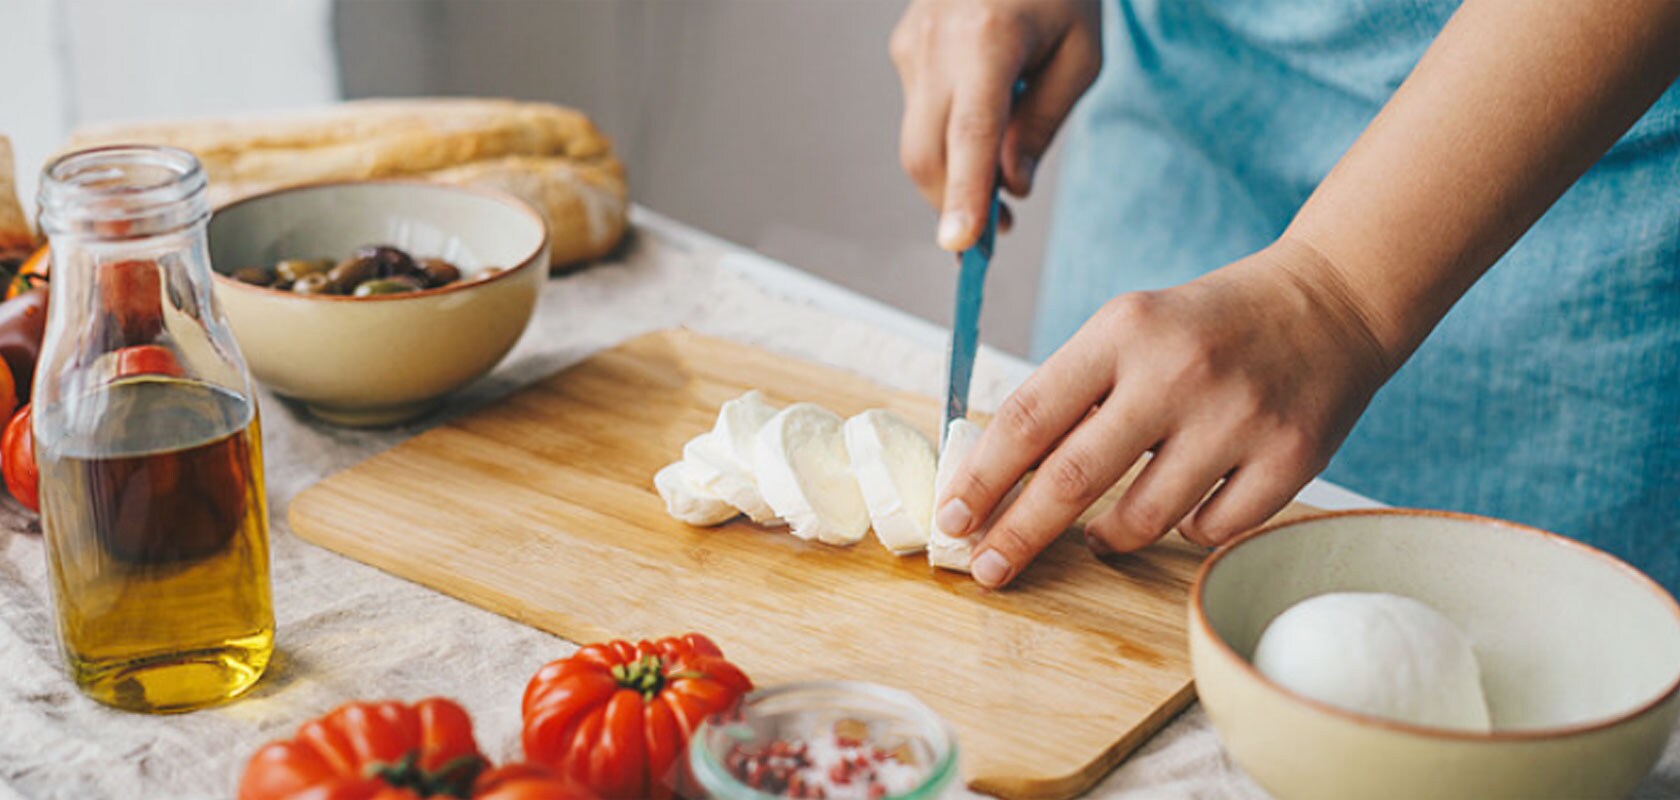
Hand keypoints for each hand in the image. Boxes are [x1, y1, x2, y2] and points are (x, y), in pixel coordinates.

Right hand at [890, 0, 1101, 250]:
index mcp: (989, 39)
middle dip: (951, 205)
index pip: (969, 133)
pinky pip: (920, 114)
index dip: (964, 194)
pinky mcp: (903, 48)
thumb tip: (1010, 187)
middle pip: (926, 153)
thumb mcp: (1079, 55)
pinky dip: (946, 140)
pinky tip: (980, 126)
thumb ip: (1043, 125)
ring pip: (919, 140)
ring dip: (951, 176)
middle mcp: (937, 44)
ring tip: (996, 188)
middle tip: (990, 239)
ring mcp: (911, 45)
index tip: (960, 244)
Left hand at [935, 240, 1397, 587]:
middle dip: (1017, 535)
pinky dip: (1186, 529)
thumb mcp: (1128, 330)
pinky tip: (1186, 504)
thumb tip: (992, 478)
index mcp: (1122, 331)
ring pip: (1142, 519)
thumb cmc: (1204, 327)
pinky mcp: (1290, 456)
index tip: (950, 520)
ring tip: (1095, 536)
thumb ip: (1069, 394)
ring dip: (1105, 538)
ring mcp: (1238, 416)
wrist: (1330, 302)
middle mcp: (1177, 371)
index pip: (1028, 417)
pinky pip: (1210, 529)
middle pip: (1072, 478)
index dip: (981, 478)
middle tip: (985, 568)